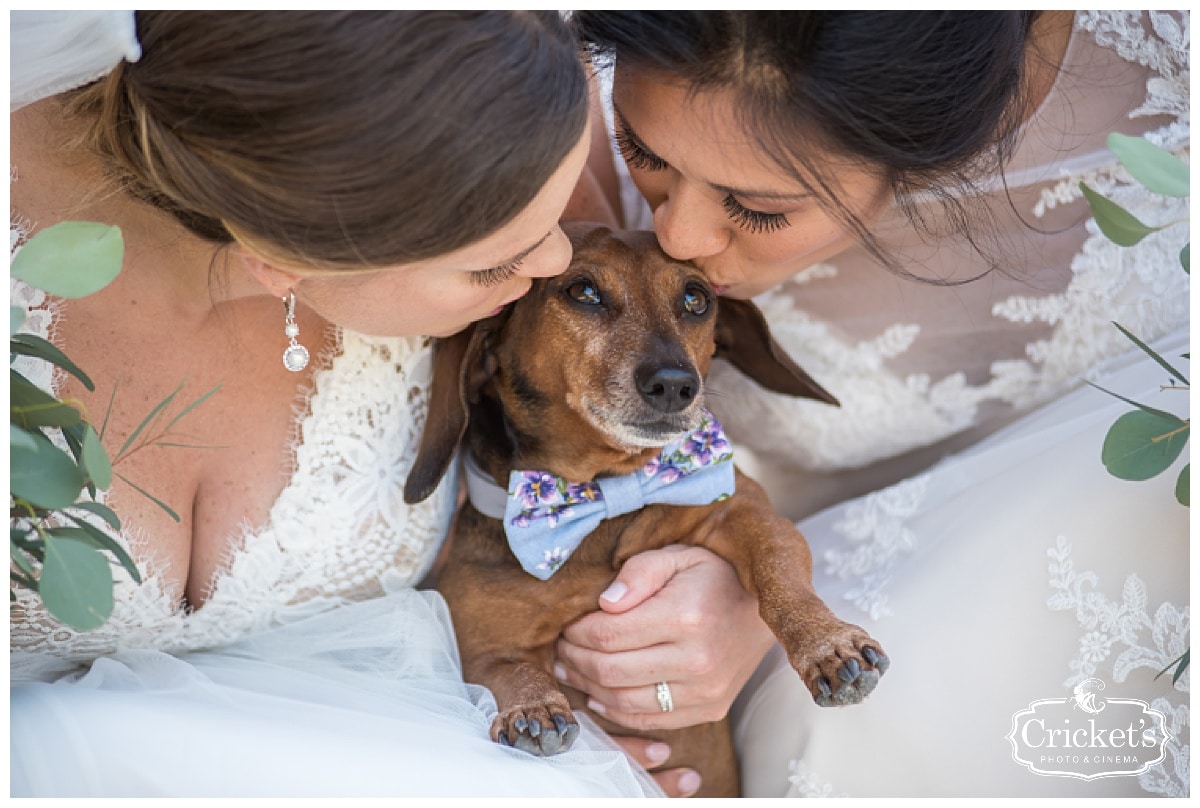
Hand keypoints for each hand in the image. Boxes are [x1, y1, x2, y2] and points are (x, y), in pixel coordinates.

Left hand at [555, 544, 773, 731]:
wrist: (764, 610)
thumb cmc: (715, 576)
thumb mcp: (678, 555)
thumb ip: (639, 572)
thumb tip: (603, 603)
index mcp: (686, 615)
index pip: (609, 633)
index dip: (576, 631)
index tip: (566, 622)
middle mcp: (698, 659)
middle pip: (611, 670)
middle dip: (575, 658)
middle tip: (560, 645)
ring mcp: (706, 691)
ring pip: (624, 701)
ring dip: (588, 686)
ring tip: (572, 667)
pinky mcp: (709, 709)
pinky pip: (649, 720)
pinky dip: (616, 711)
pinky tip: (598, 692)